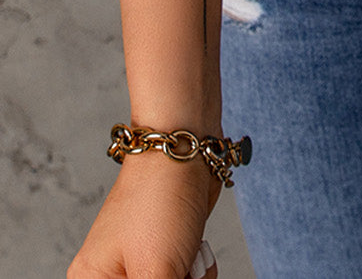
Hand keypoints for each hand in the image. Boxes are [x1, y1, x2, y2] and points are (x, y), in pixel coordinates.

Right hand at [67, 153, 220, 277]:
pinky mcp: (166, 252)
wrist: (186, 149)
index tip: (163, 277)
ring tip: (191, 258)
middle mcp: (111, 276)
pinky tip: (198, 251)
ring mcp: (139, 263)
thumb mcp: (156, 272)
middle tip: (181, 271)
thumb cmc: (159, 203)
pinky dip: (196, 272)